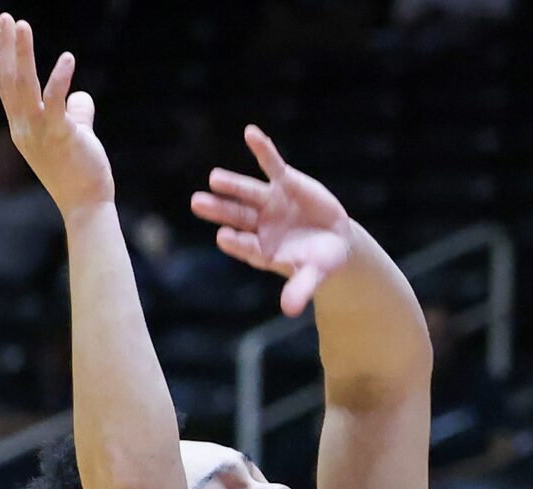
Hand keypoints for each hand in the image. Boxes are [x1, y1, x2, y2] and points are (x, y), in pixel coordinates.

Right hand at [0, 15, 110, 214]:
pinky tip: (67, 57)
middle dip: (8, 47)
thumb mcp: (74, 136)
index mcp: (24, 128)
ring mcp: (39, 132)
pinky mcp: (60, 136)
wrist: (85, 206)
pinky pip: (56, 102)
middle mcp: (25, 128)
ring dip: (23, 54)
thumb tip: (80, 94)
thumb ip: (76, 113)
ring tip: (21, 25)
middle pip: (12, 81)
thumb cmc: (80, 174)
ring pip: (26, 86)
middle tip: (5, 17)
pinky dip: (59, 78)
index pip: (8, 90)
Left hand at [190, 126, 355, 316]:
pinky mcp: (284, 182)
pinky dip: (262, 149)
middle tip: (197, 203)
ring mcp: (269, 202)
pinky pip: (271, 163)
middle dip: (219, 210)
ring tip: (214, 178)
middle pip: (236, 217)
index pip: (244, 245)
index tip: (223, 237)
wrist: (334, 242)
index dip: (235, 241)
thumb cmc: (320, 263)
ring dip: (232, 185)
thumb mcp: (314, 275)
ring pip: (247, 192)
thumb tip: (290, 311)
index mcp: (262, 250)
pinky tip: (251, 133)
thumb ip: (301, 289)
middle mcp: (260, 225)